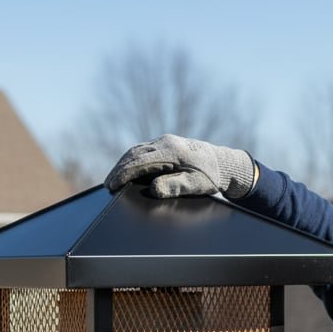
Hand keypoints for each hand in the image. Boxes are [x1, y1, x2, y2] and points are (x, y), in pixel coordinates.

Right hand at [104, 134, 255, 199]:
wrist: (226, 163)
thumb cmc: (212, 176)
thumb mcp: (196, 185)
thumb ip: (175, 186)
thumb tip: (153, 189)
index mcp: (171, 150)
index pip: (139, 161)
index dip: (123, 173)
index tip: (111, 185)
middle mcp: (166, 142)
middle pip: (134, 153)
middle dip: (118, 169)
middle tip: (107, 184)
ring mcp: (166, 142)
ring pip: (137, 150)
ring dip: (123, 164)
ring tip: (113, 179)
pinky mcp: (168, 145)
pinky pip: (144, 151)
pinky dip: (132, 161)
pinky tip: (127, 171)